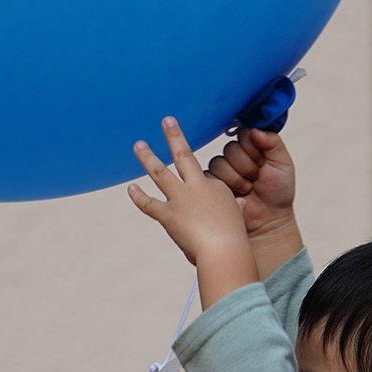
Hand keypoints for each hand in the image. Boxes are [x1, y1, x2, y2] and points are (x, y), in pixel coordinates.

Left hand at [128, 117, 260, 307]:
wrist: (224, 250)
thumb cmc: (233, 240)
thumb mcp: (238, 220)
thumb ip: (235, 209)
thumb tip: (240, 203)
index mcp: (216, 187)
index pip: (205, 179)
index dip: (205, 189)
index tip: (208, 207)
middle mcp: (197, 187)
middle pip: (184, 155)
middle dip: (174, 136)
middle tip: (166, 120)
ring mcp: (180, 199)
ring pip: (160, 172)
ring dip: (148, 157)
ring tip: (138, 144)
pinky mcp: (168, 215)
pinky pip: (149, 204)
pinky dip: (139, 196)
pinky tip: (131, 188)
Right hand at [208, 127, 302, 280]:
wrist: (269, 221)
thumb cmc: (278, 193)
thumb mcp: (283, 164)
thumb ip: (272, 142)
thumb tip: (254, 130)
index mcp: (253, 147)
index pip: (244, 134)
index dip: (253, 149)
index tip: (263, 162)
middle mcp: (236, 157)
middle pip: (231, 149)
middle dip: (247, 166)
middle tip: (256, 178)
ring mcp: (223, 171)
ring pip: (220, 162)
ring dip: (237, 178)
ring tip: (248, 189)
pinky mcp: (212, 185)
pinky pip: (211, 177)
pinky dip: (227, 186)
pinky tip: (238, 195)